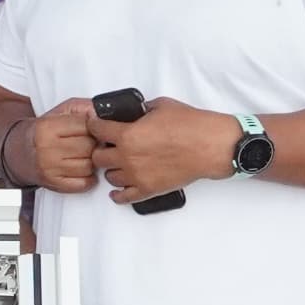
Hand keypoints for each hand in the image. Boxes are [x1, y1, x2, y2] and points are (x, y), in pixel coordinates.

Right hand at [20, 95, 103, 195]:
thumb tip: (104, 114)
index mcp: (48, 127)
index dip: (94, 127)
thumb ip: (84, 107)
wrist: (21, 152)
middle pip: (89, 147)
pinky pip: (84, 184)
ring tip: (82, 156)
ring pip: (89, 166)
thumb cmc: (46, 131)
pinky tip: (80, 169)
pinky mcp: (54, 184)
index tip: (91, 129)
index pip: (87, 125)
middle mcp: (46, 148)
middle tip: (87, 143)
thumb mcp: (62, 111)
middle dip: (93, 144)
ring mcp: (50, 168)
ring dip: (91, 161)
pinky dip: (88, 178)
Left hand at [88, 97, 246, 205]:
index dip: (94, 125)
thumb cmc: (191, 125)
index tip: (96, 125)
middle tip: (109, 145)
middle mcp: (127, 157)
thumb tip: (135, 113)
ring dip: (112, 169)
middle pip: (97, 157)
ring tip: (121, 163)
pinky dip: (118, 194)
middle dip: (101, 149)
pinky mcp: (148, 189)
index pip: (96, 130)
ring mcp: (137, 176)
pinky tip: (118, 190)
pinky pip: (124, 197)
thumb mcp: (161, 106)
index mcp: (127, 134)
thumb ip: (141, 111)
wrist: (210, 146)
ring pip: (109, 177)